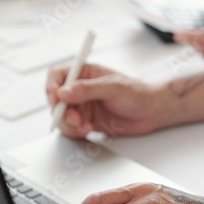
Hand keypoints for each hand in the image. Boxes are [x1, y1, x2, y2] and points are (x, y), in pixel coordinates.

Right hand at [46, 63, 168, 137]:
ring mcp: (83, 105)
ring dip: (69, 123)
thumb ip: (87, 90)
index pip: (58, 75)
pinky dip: (75, 131)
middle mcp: (81, 89)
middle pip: (56, 99)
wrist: (151, 112)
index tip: (55, 98)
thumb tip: (63, 92)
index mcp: (85, 72)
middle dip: (62, 111)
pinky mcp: (87, 120)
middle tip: (75, 119)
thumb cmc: (137, 93)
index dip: (52, 86)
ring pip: (62, 116)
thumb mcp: (112, 88)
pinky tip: (88, 130)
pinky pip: (71, 128)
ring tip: (84, 126)